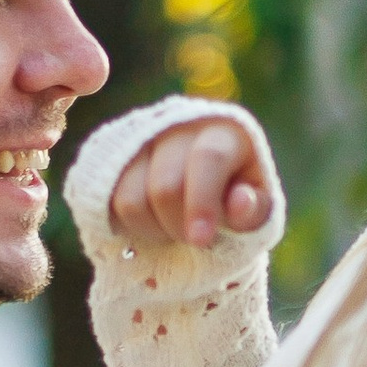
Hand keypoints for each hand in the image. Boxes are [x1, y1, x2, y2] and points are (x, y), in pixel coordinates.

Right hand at [108, 117, 272, 250]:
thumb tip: (240, 201)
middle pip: (165, 186)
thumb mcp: (257, 207)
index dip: (202, 202)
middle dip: (178, 226)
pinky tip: (152, 222)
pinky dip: (130, 225)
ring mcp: (140, 140)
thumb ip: (254, 209)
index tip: (201, 240)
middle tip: (193, 239)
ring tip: (173, 229)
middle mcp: (178, 126)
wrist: (203, 186)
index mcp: (223, 131)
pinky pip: (110, 203)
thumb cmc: (236, 197)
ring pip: (131, 198)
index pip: (208, 159)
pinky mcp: (113, 159)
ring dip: (153, 230)